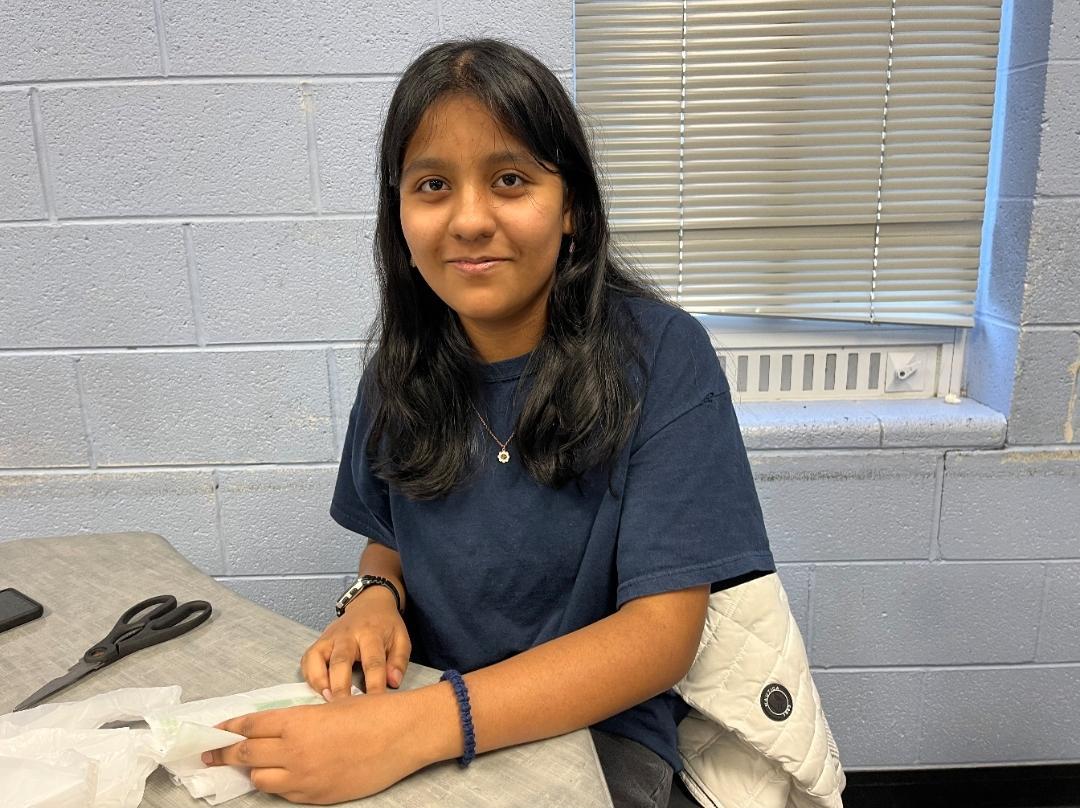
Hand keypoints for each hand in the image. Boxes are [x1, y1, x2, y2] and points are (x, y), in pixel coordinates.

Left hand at [201, 691, 435, 803]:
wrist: (402, 735)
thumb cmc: (371, 712)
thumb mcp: (329, 708)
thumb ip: (298, 722)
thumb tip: (274, 731)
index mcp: (296, 722)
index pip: (249, 727)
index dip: (228, 730)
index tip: (214, 733)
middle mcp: (294, 752)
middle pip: (246, 755)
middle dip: (223, 755)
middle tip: (209, 755)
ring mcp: (305, 778)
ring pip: (261, 779)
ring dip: (255, 770)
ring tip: (255, 765)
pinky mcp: (318, 796)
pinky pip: (286, 794)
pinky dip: (280, 784)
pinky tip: (285, 776)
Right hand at [302, 587, 410, 697]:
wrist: (370, 603)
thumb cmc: (386, 626)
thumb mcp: (401, 638)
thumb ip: (399, 661)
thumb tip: (393, 682)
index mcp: (371, 633)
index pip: (372, 661)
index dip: (374, 684)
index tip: (376, 703)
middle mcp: (347, 635)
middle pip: (341, 661)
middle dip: (341, 686)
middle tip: (344, 707)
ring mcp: (330, 637)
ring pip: (317, 658)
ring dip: (320, 681)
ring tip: (327, 700)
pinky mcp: (319, 641)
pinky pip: (307, 659)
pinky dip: (309, 676)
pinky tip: (318, 690)